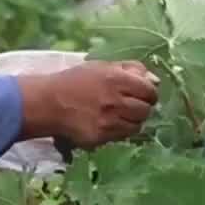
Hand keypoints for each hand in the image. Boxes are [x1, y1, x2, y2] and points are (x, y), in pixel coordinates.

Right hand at [16, 61, 158, 148]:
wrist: (48, 103)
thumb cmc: (76, 81)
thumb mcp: (102, 66)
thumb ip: (131, 69)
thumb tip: (155, 81)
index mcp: (116, 78)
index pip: (149, 90)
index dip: (149, 93)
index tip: (143, 94)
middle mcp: (114, 100)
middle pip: (146, 110)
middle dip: (142, 107)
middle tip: (131, 105)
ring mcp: (108, 121)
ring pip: (137, 126)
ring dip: (132, 121)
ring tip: (119, 115)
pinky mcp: (100, 137)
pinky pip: (122, 136)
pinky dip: (120, 131)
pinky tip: (108, 123)